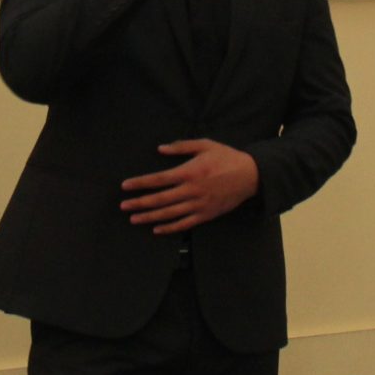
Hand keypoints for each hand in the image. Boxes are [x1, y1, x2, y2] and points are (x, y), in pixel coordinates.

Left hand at [123, 140, 259, 233]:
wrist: (251, 176)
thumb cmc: (226, 157)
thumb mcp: (205, 144)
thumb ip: (181, 146)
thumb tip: (161, 149)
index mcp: (189, 172)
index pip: (158, 179)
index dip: (140, 183)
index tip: (126, 186)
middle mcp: (191, 190)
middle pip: (160, 199)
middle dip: (139, 203)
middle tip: (123, 206)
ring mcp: (199, 205)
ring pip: (169, 214)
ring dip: (150, 217)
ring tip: (134, 219)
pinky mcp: (206, 215)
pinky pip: (185, 224)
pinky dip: (170, 228)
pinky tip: (157, 229)